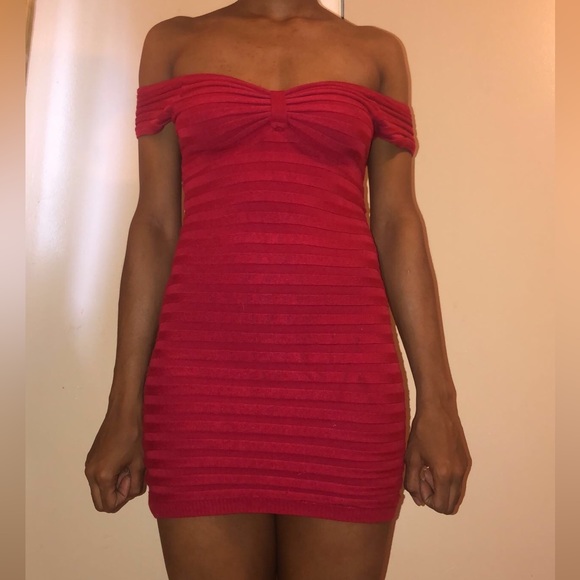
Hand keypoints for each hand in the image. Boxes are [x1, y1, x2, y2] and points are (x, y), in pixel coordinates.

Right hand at [84, 404, 145, 512]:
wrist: (125, 411)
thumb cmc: (135, 435)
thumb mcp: (140, 464)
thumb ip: (135, 485)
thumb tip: (130, 493)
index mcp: (101, 476)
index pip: (109, 505)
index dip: (124, 498)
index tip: (133, 479)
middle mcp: (90, 472)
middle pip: (100, 501)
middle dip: (117, 495)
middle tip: (131, 477)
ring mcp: (89, 464)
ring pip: (99, 489)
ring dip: (114, 485)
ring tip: (129, 467)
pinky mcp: (92, 457)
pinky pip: (98, 477)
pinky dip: (110, 475)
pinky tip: (124, 460)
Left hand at [404, 395, 469, 513]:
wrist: (438, 409)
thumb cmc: (422, 431)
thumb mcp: (411, 458)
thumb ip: (412, 483)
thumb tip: (419, 502)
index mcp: (445, 474)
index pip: (441, 506)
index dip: (427, 499)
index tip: (419, 479)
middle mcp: (459, 474)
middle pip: (451, 505)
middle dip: (435, 497)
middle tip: (423, 476)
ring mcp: (465, 467)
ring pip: (456, 494)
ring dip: (441, 489)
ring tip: (428, 468)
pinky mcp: (466, 460)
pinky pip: (458, 482)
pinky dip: (447, 480)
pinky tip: (435, 461)